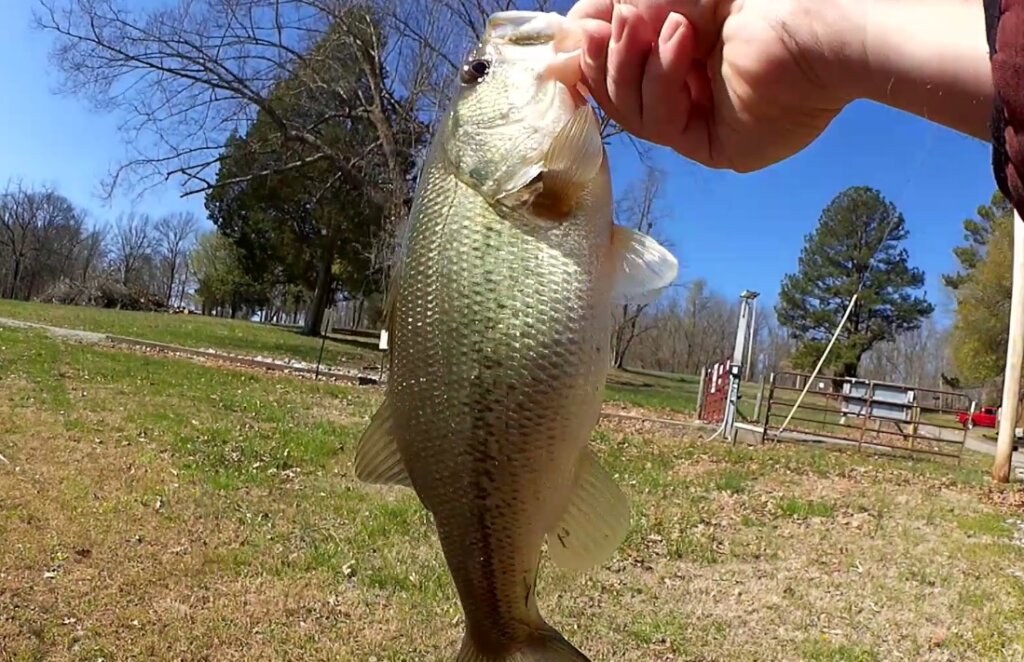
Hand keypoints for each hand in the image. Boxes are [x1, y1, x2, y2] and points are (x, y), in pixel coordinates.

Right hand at [568, 0, 857, 171]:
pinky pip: (661, 125)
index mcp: (673, 43)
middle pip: (610, 89)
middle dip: (606, 55)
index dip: (584, 49)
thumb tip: (567, 42)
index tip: (567, 37)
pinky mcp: (714, 145)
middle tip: (618, 23)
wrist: (818, 14)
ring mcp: (698, 116)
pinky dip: (662, 82)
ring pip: (629, 110)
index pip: (609, 57)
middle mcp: (684, 82)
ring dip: (635, 65)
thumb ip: (615, 10)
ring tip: (667, 25)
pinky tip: (682, 42)